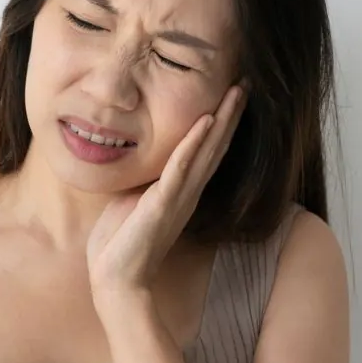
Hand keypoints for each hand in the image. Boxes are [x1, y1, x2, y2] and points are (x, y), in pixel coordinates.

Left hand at [87, 85, 246, 297]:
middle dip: (231, 113)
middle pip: (216, 145)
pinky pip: (180, 169)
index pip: (207, 150)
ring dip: (221, 120)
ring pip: (206, 152)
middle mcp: (187, 192)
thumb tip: (141, 155)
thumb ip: (146, 179)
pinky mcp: (161, 205)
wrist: (115, 279)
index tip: (231, 92)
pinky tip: (205, 122)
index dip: (221, 121)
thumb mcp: (133, 199)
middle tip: (246, 82)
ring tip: (236, 92)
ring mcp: (177, 198)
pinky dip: (193, 144)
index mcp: (181, 191)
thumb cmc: (120, 242)